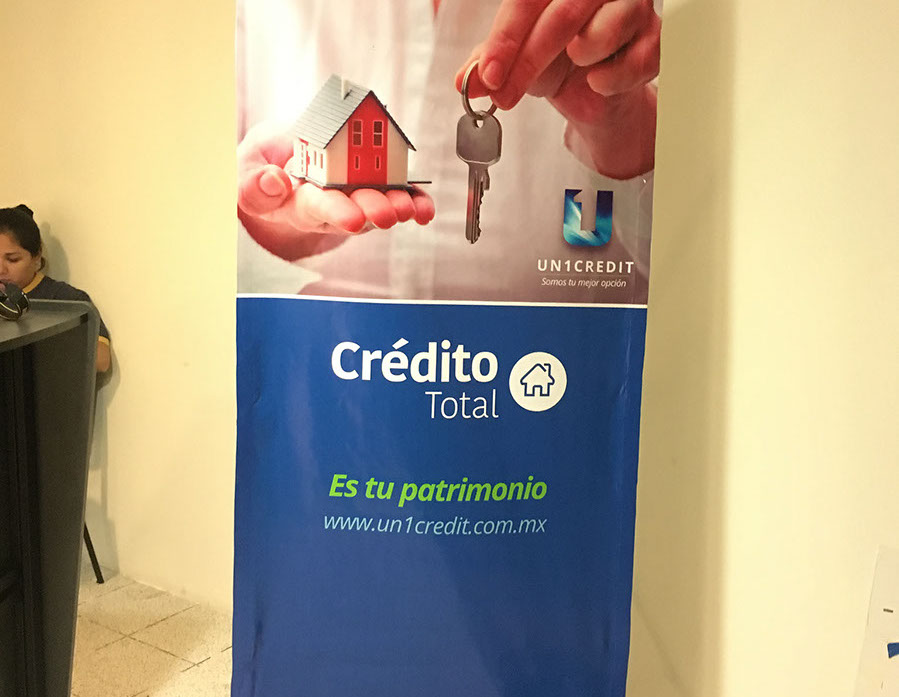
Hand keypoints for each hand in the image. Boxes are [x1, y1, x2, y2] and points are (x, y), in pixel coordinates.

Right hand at [237, 123, 434, 260]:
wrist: (283, 160)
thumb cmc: (264, 166)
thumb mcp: (245, 170)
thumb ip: (252, 184)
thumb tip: (274, 181)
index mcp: (297, 202)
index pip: (316, 207)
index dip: (335, 212)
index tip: (351, 217)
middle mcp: (330, 206)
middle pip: (353, 210)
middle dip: (372, 211)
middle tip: (387, 213)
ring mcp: (354, 198)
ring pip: (377, 205)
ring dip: (397, 206)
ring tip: (409, 208)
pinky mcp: (375, 187)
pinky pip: (397, 197)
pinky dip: (414, 202)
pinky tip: (423, 207)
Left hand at [455, 0, 660, 178]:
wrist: (595, 90)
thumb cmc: (556, 61)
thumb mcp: (516, 61)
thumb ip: (491, 66)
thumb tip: (466, 81)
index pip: (527, 0)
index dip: (505, 39)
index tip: (488, 76)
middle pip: (561, 16)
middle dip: (528, 63)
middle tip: (505, 96)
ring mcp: (631, 6)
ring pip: (606, 29)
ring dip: (582, 59)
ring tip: (577, 67)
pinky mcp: (656, 36)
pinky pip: (638, 58)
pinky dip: (613, 78)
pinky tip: (599, 81)